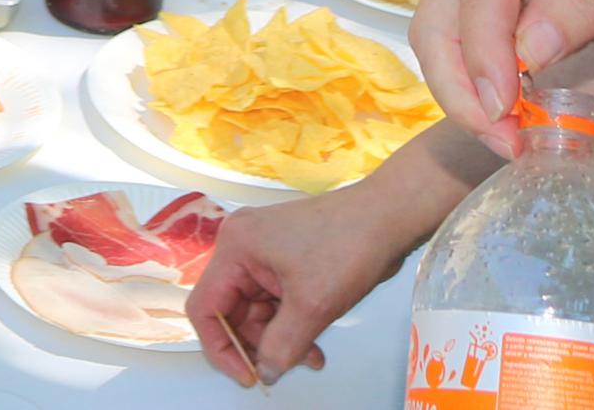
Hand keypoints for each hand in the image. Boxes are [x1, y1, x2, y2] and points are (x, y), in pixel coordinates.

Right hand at [187, 178, 431, 386]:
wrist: (387, 217)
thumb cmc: (348, 246)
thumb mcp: (312, 305)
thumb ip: (282, 346)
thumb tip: (266, 372)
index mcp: (236, 248)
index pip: (206, 308)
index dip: (221, 348)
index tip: (248, 375)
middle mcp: (242, 246)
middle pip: (232, 311)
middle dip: (258, 344)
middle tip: (282, 369)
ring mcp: (264, 251)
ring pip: (257, 310)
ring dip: (280, 338)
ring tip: (311, 357)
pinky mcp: (284, 257)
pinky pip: (275, 300)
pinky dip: (291, 324)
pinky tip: (313, 344)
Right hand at [412, 0, 593, 150]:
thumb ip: (586, 1)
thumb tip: (529, 50)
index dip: (484, 52)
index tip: (505, 109)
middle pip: (439, 20)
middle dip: (462, 90)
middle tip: (508, 142)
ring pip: (439, 42)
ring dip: (467, 99)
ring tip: (517, 140)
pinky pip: (461, 51)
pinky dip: (484, 92)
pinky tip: (525, 120)